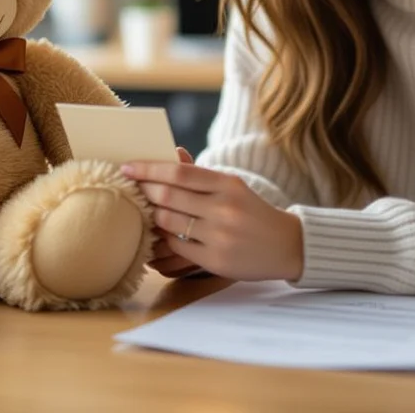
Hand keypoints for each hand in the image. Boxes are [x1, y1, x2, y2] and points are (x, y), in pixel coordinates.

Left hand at [123, 154, 303, 282]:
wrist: (287, 245)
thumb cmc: (252, 212)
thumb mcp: (233, 187)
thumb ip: (201, 176)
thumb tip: (170, 156)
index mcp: (227, 183)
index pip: (178, 172)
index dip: (148, 169)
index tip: (127, 167)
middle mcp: (224, 207)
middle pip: (168, 196)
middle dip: (144, 192)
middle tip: (130, 189)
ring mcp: (220, 235)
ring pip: (169, 222)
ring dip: (151, 217)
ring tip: (142, 212)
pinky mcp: (216, 259)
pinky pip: (177, 246)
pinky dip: (164, 240)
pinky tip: (157, 235)